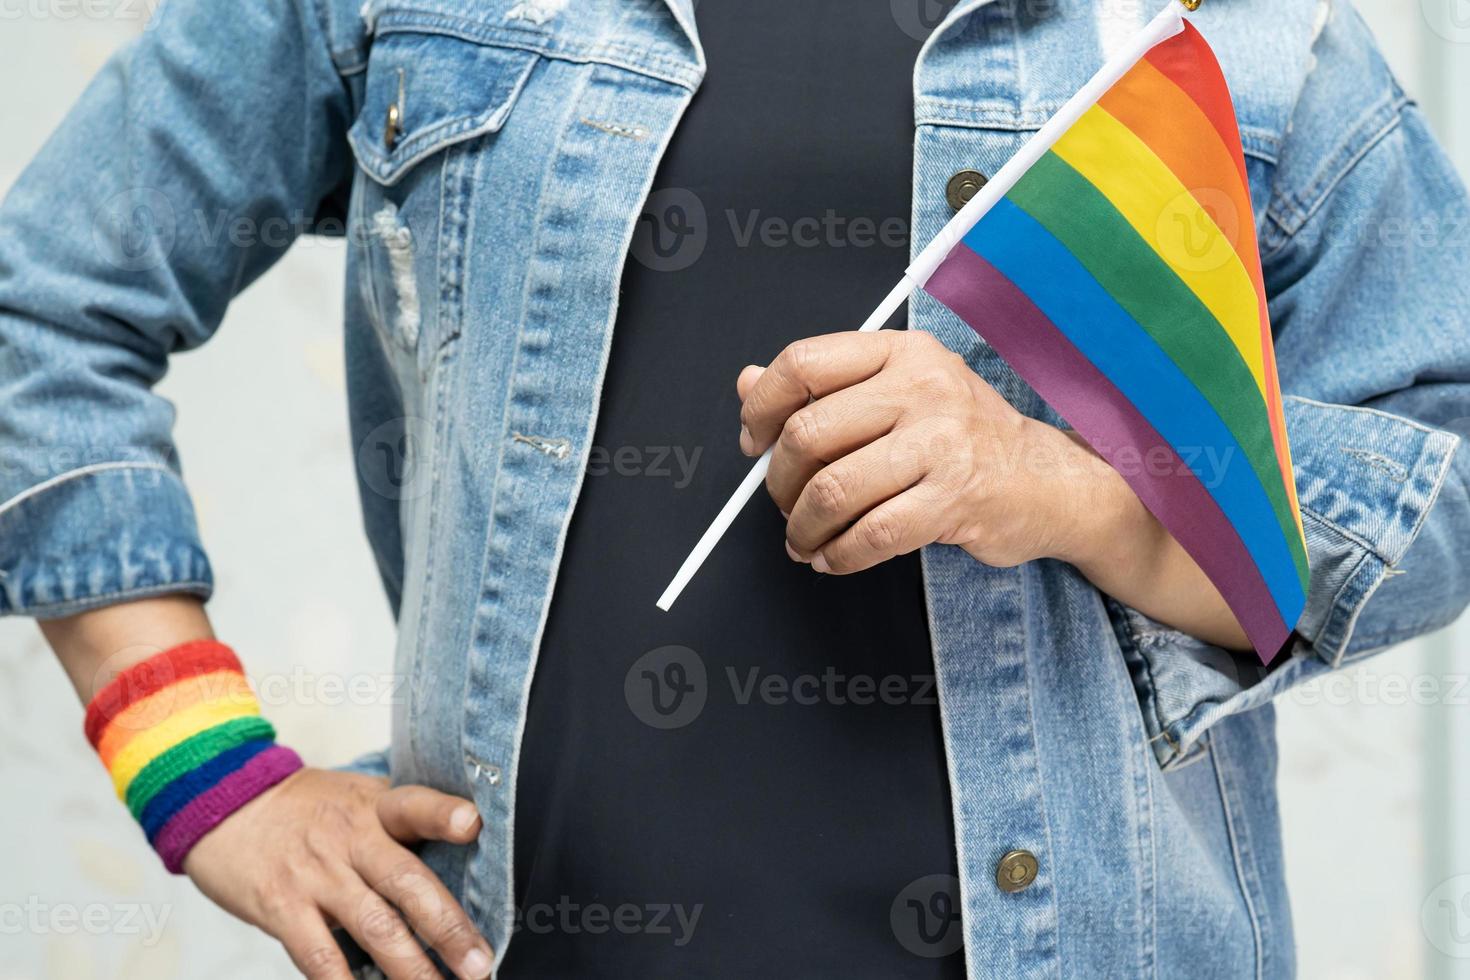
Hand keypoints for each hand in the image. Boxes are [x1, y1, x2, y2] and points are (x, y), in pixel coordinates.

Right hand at [184, 768, 493, 979]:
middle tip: (480, 964)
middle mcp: (350, 838)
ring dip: (410, 968)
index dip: (443, 814)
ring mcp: (316, 875)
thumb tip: (466, 849)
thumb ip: (401, 822)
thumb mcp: (358, 796)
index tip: (472, 824)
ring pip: (373, 927)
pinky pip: (318, 954)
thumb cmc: (308, 807)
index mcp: (375, 807)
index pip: (415, 804)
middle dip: (448, 928)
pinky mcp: (280, 906)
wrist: (224, 800)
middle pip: (406, 882)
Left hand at [739, 330, 1101, 571]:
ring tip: (805, 540)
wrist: (1050, 481)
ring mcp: (942, 442)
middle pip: (809, 432)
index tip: (754, 442)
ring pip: (832, 490)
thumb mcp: (898, 393)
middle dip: (781, 483)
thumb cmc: (965, 438)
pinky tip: (834, 557)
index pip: (805, 362)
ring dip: (804, 528)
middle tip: (786, 505)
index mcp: (902, 352)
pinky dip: (838, 555)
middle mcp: (922, 387)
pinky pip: (870, 534)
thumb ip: (824, 387)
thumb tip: (746, 382)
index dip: (762, 406)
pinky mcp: (954, 498)